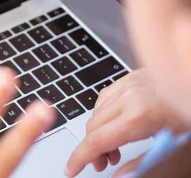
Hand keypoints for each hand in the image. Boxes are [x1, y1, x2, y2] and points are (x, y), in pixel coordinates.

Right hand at [65, 69, 186, 176]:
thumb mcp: (173, 145)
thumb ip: (142, 163)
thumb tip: (120, 176)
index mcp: (140, 116)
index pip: (97, 141)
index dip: (80, 158)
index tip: (71, 170)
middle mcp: (130, 96)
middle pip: (92, 126)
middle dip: (92, 148)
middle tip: (104, 164)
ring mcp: (129, 83)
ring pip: (96, 110)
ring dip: (99, 131)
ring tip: (115, 147)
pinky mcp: (131, 76)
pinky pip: (106, 96)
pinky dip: (105, 113)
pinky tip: (118, 123)